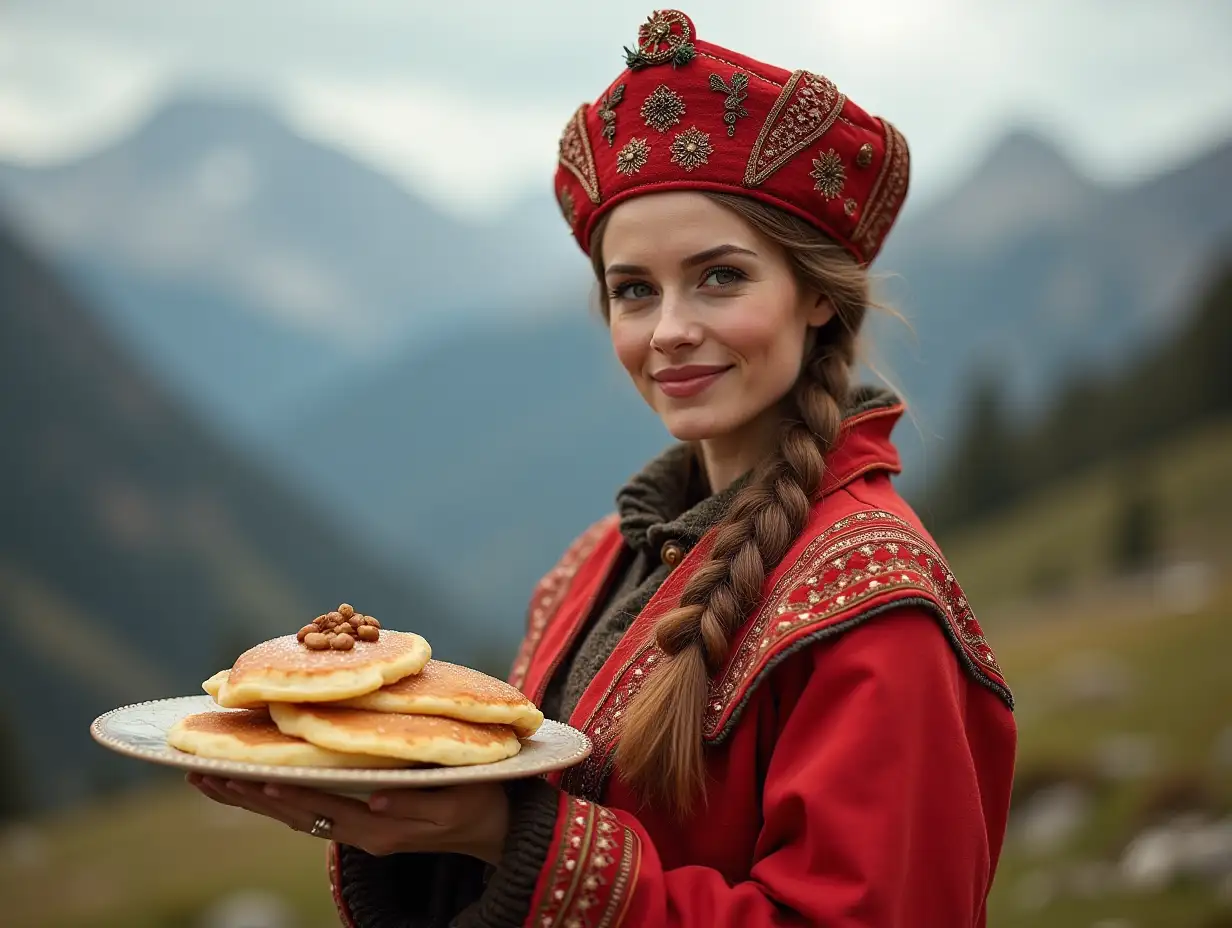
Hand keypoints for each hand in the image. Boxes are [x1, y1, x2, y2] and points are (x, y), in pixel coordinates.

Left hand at [187, 774, 509, 863]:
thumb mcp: (458, 802)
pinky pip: (305, 808)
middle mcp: (359, 832)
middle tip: (200, 774)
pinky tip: (248, 780)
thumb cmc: (480, 803)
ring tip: (205, 777)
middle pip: (292, 814)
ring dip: (247, 797)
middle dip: (245, 795)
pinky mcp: (356, 818)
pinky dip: (271, 794)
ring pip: (291, 814)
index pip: (322, 808)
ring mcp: (356, 828)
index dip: (287, 794)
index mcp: (380, 830)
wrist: (491, 828)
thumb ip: (417, 804)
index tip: (252, 776)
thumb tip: (373, 802)